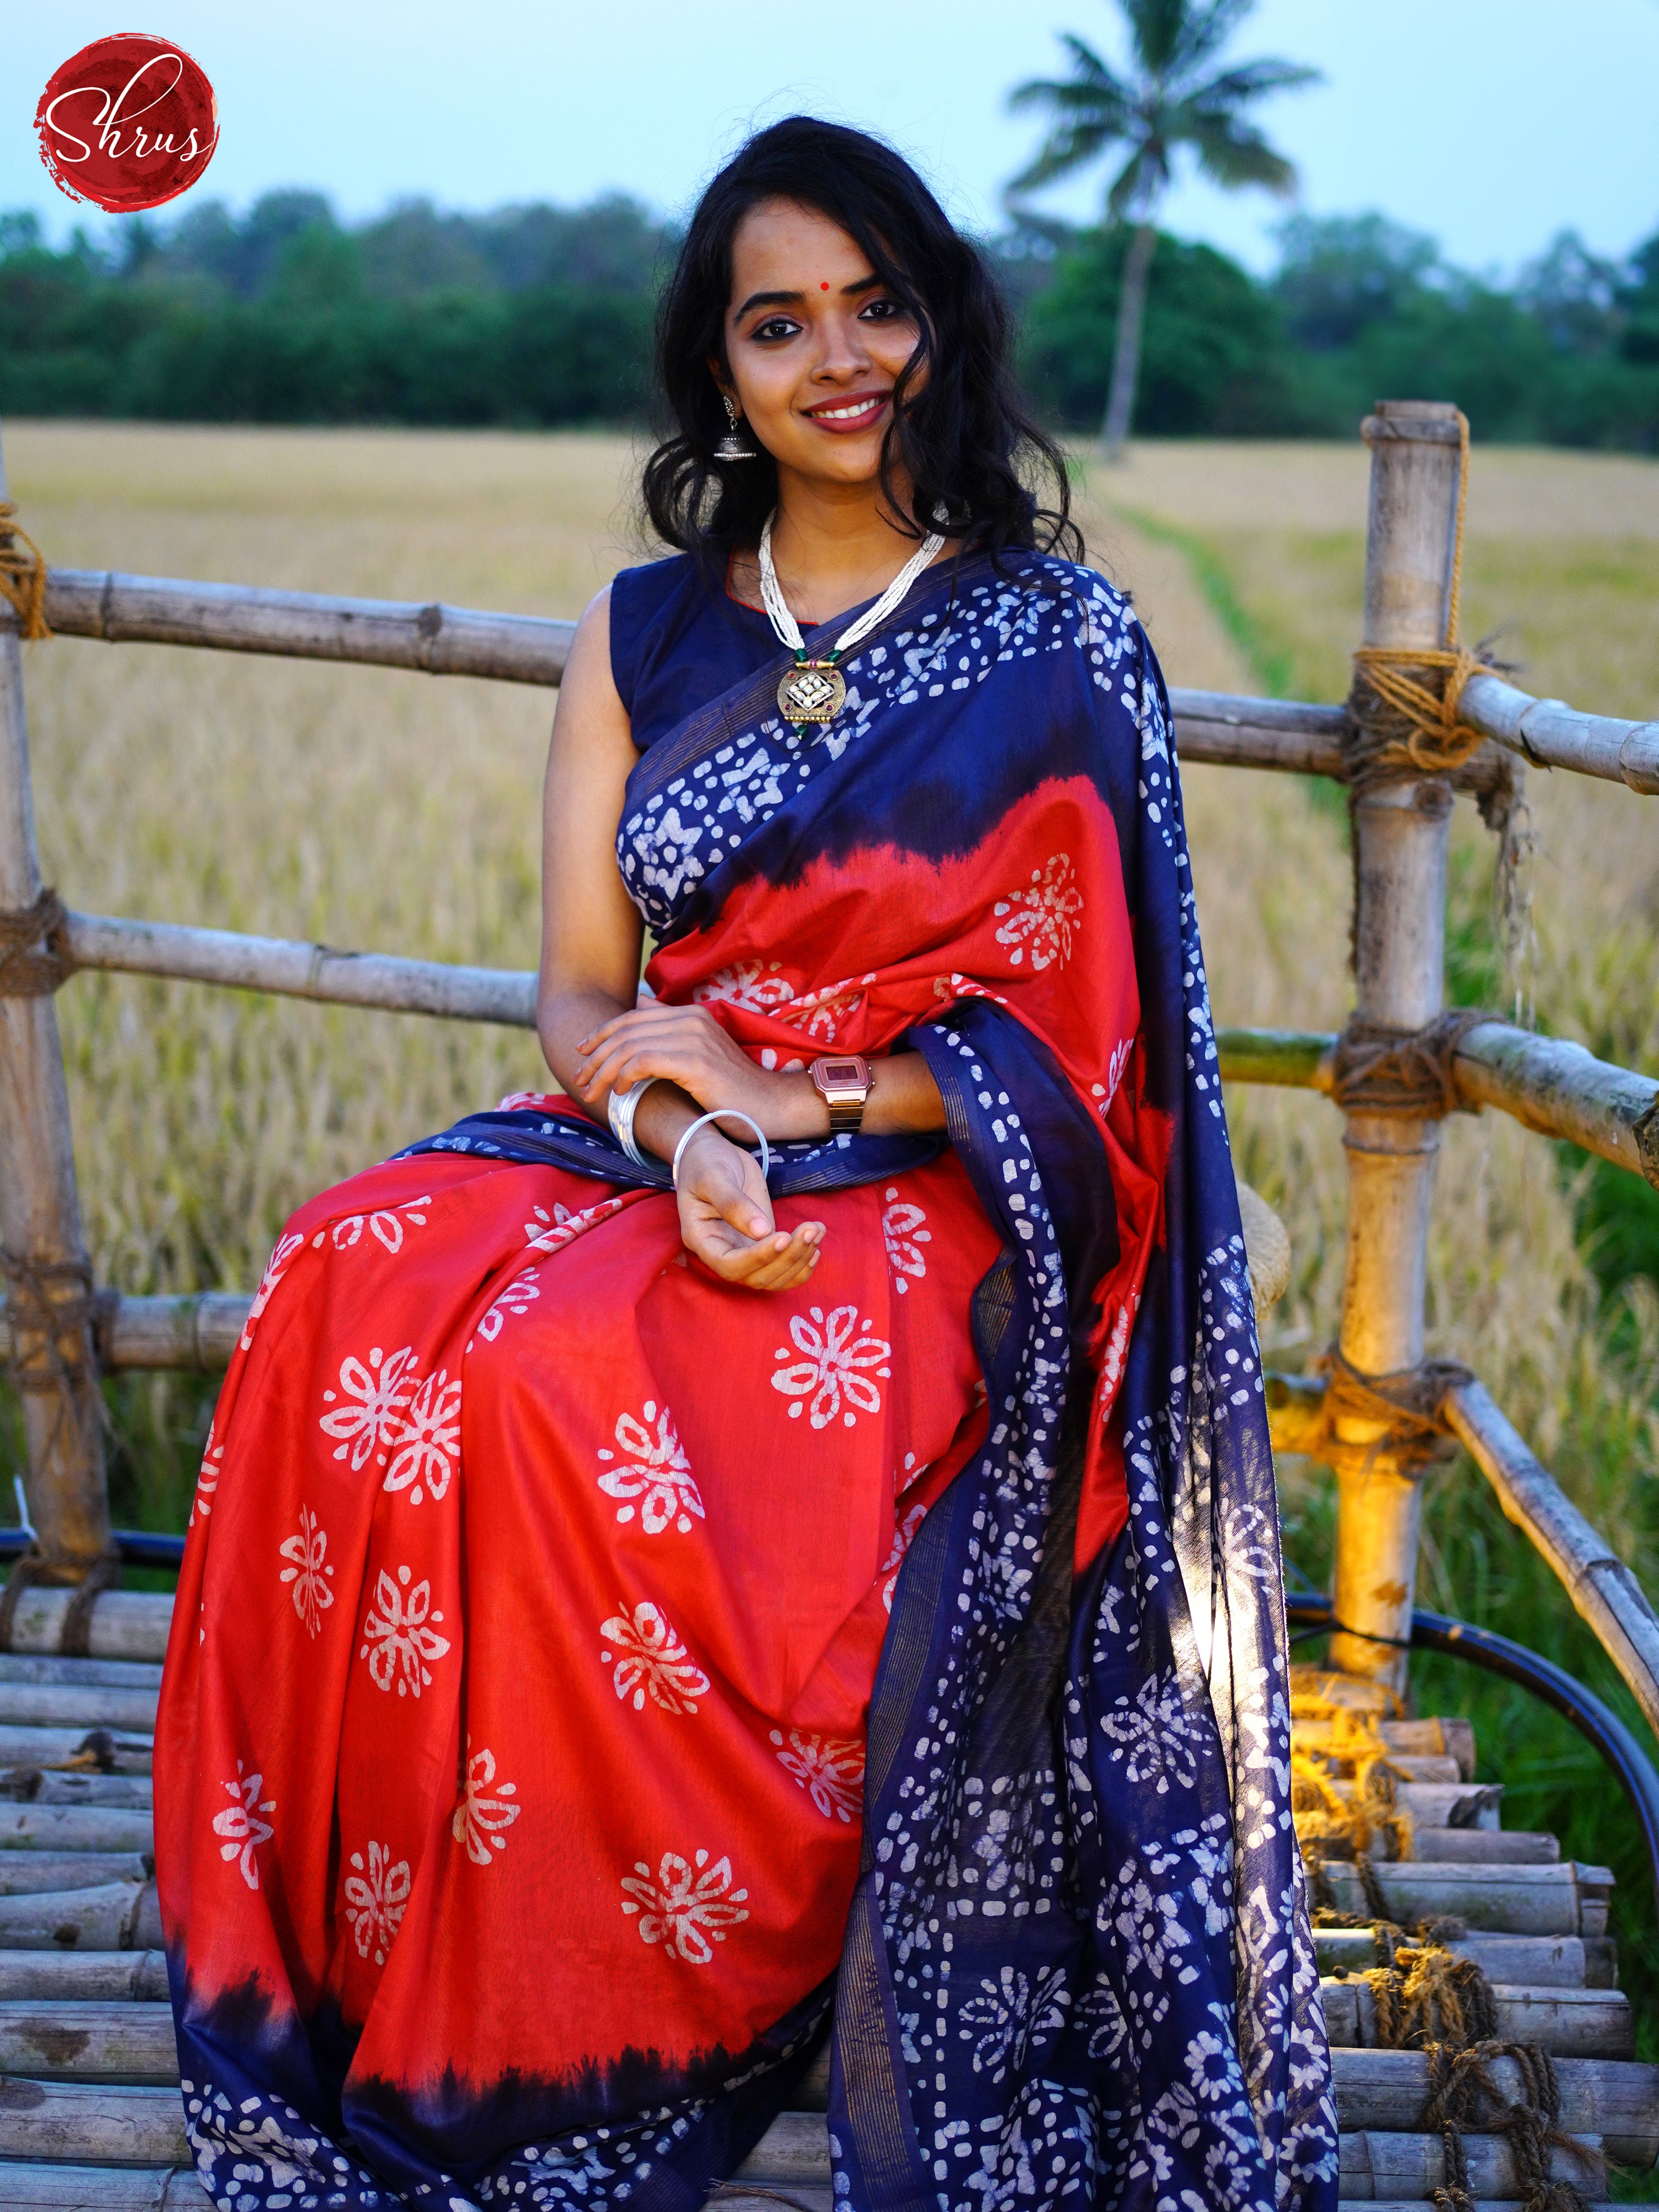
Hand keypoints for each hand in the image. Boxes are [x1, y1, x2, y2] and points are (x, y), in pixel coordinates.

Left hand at [575, 1003, 771, 1121]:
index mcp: (691, 1014)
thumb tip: (641, 1004)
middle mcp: (691, 1019)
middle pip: (626, 1030)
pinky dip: (625, 1075)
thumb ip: (672, 1029)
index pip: (632, 1016)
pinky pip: (644, 1061)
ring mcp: (694, 1038)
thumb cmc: (735, 1089)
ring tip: (592, 1092)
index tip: (582, 1053)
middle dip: (595, 1055)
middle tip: (579, 1079)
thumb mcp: (701, 1053)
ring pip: (630, 1046)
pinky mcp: (695, 1062)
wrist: (773, 1105)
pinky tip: (620, 1091)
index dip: (602, 1033)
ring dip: (603, 1070)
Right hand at [675, 1127, 823, 1291]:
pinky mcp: (762, 1245)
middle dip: (787, 1258)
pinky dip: (802, 1264)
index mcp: (702, 1239)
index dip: (758, 1258)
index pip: (729, 1265)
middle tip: (810, 1228)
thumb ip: (734, 1203)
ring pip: (773, 1277)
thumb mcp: (714, 1176)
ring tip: (817, 1229)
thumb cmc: (706, 1162)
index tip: (783, 1236)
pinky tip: (816, 1245)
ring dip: (800, 1259)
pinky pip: (782, 1268)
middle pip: (756, 1277)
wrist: (713, 1155)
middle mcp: (722, 1253)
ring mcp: (744, 1252)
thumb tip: (762, 1231)